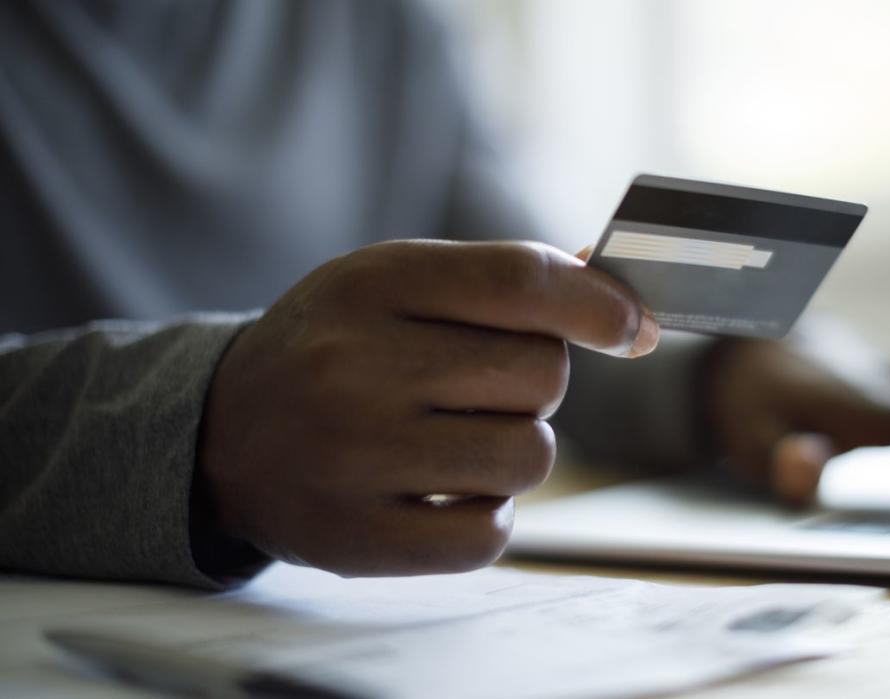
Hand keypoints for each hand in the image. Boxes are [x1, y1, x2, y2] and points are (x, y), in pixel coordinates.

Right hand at [198, 240, 657, 575]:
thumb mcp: (398, 285)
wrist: (224, 432)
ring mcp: (352, 457)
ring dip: (516, 450)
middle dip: (535, 382)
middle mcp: (355, 366)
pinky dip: (487, 515)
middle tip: (478, 387)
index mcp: (372, 283)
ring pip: (529, 456)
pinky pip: (489, 536)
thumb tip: (623, 306)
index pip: (520, 282)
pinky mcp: (355, 539)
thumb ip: (504, 283)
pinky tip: (444, 492)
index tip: (631, 326)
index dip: (598, 304)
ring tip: (458, 439)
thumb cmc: (340, 348)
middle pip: (543, 374)